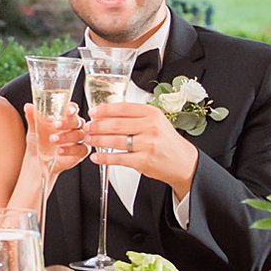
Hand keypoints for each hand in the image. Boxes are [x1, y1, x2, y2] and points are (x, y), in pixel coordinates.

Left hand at [25, 100, 87, 177]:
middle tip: (55, 125)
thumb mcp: (34, 129)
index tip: (68, 110)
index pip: (72, 109)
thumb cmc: (39, 141)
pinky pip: (81, 149)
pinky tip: (59, 151)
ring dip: (66, 137)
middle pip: (77, 121)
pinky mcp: (80, 152)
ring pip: (79, 135)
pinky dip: (70, 150)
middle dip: (67, 123)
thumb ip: (33, 118)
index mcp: (65, 118)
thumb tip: (28, 106)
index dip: (72, 108)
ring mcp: (78, 140)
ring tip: (52, 140)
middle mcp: (74, 127)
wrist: (37, 161)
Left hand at [84, 102, 198, 200]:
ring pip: (115, 141)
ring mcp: (147, 144)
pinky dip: (105, 158)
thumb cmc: (166, 141)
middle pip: (116, 124)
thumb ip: (135, 116)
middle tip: (87, 127)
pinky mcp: (144, 161)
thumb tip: (108, 113)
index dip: (104, 110)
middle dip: (97, 126)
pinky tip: (96, 157)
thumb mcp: (156, 122)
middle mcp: (150, 127)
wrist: (183, 162)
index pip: (123, 108)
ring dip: (98, 140)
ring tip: (89, 140)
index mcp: (152, 114)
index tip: (93, 112)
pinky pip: (119, 159)